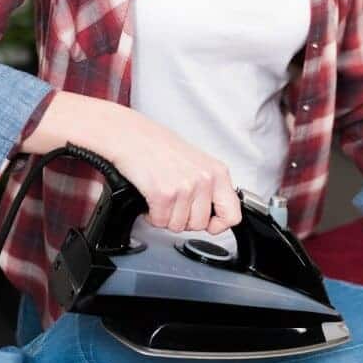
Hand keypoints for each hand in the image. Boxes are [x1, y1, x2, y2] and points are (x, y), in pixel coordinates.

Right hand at [21, 91, 240, 233]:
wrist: (129, 135)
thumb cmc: (158, 147)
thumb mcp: (196, 163)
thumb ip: (210, 188)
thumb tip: (216, 217)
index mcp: (217, 172)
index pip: (232, 216)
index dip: (218, 225)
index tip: (208, 223)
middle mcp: (204, 180)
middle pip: (200, 225)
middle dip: (183, 219)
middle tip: (173, 203)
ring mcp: (184, 187)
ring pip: (179, 226)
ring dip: (165, 216)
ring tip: (160, 196)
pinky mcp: (163, 194)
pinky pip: (160, 221)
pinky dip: (151, 215)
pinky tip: (150, 198)